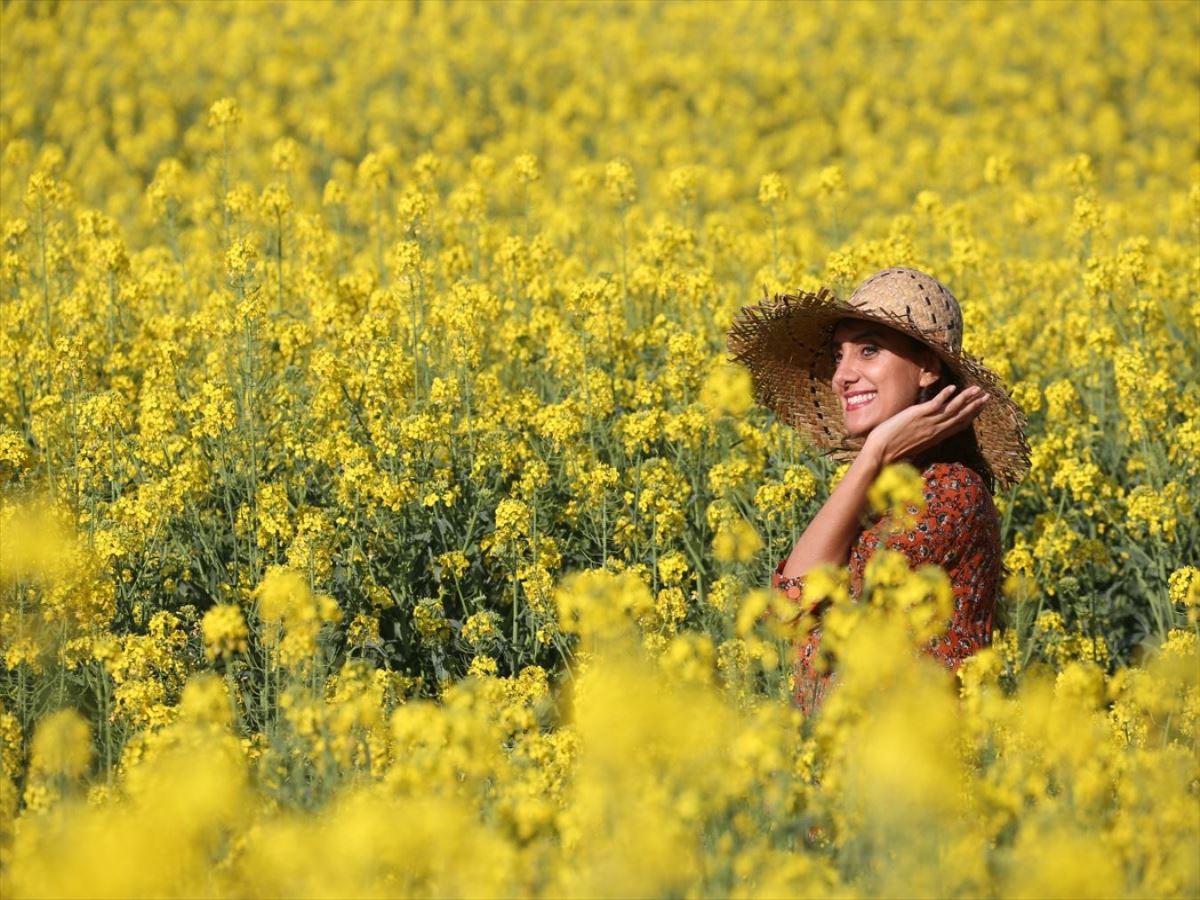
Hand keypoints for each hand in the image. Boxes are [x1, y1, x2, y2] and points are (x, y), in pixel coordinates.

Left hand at [862, 385, 988, 466]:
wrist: (881, 453)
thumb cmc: (892, 451)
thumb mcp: (914, 444)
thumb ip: (922, 437)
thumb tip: (924, 433)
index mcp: (935, 437)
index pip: (958, 425)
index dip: (971, 416)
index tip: (979, 408)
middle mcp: (935, 430)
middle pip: (960, 416)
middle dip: (975, 405)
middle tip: (987, 396)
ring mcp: (928, 422)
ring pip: (952, 409)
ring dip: (966, 398)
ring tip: (977, 389)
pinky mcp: (918, 415)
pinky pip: (936, 403)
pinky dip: (946, 395)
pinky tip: (953, 388)